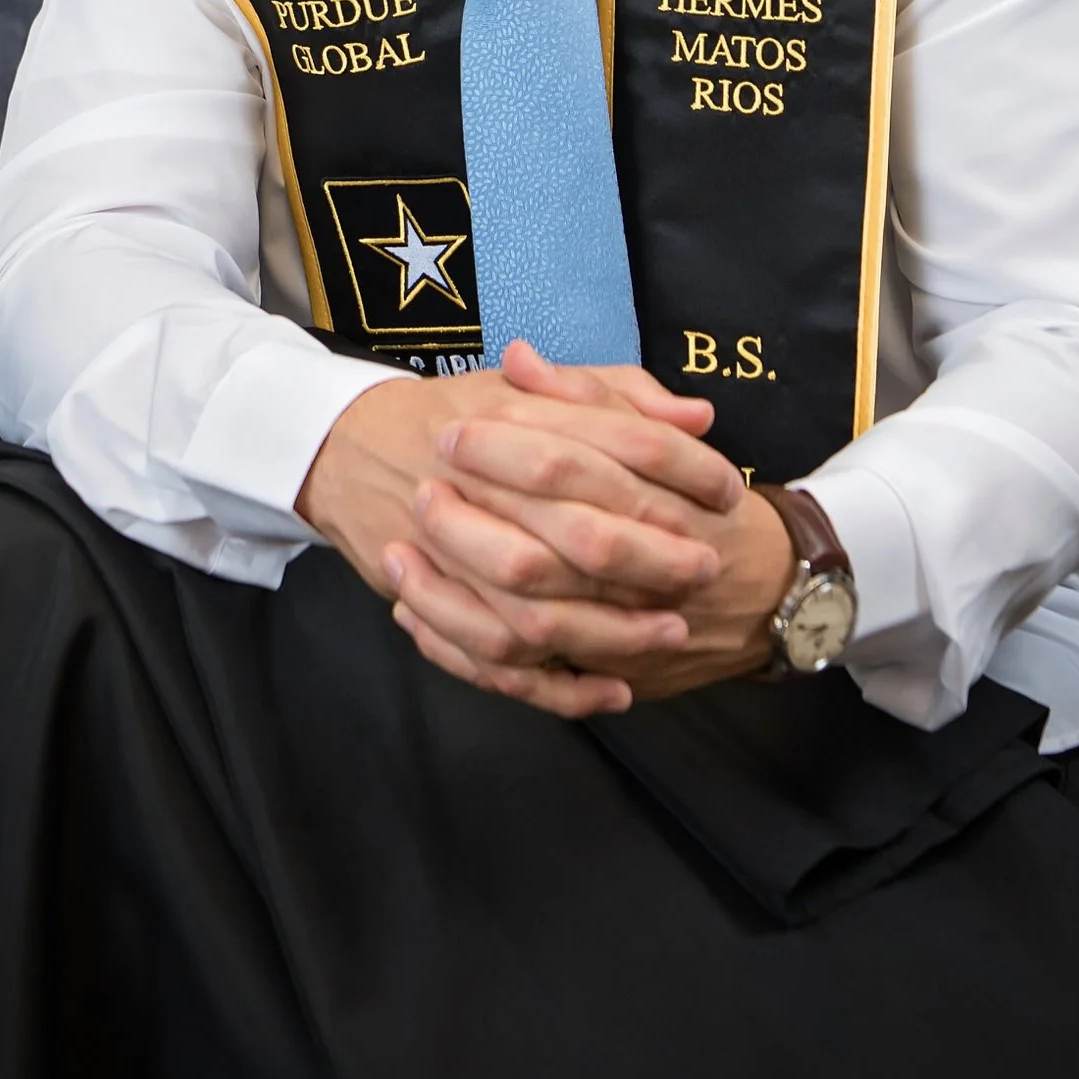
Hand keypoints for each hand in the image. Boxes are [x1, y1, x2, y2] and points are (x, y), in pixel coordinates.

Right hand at [295, 347, 739, 718]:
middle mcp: (481, 486)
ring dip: (611, 631)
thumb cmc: (459, 417)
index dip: (681, 468)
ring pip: (539, 612)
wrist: (349, 448)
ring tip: (667, 632)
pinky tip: (612, 691)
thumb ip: (618, 395)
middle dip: (653, 558)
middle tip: (706, 569)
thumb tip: (698, 418)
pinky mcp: (435, 606)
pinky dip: (556, 687)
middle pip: (579, 532)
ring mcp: (450, 554)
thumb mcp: (535, 387)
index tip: (729, 491)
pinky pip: (497, 664)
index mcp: (512, 419)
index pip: (612, 442)